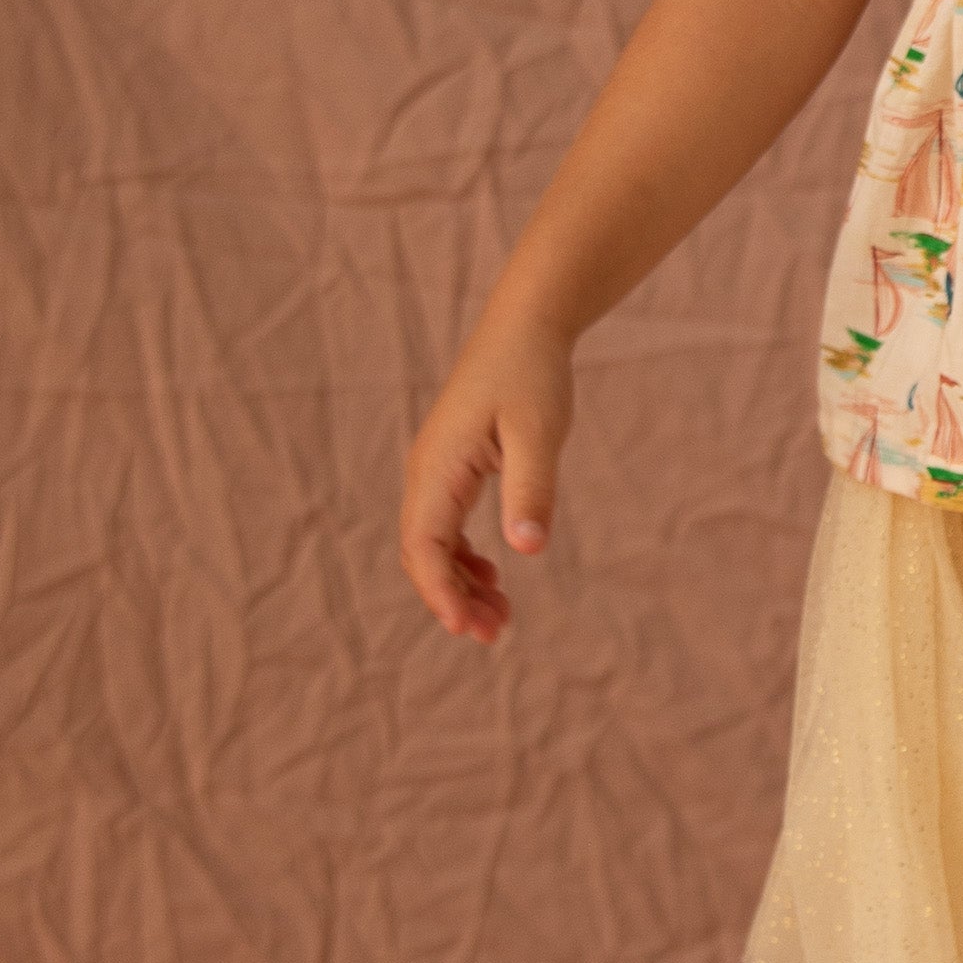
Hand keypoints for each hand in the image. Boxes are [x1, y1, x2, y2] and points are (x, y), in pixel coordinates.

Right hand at [400, 320, 571, 643]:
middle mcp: (426, 472)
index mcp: (439, 467)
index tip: (469, 629)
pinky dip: (463, 558)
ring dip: (459, 583)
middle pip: (423, 554)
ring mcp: (436, 470)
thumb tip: (527, 550)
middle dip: (452, 599)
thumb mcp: (539, 434)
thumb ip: (531, 490)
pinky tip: (494, 574)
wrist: (526, 327)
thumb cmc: (532, 374)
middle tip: (497, 635)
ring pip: (432, 544)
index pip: (424, 547)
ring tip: (501, 615)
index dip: (441, 593)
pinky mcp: (453, 466)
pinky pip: (445, 526)